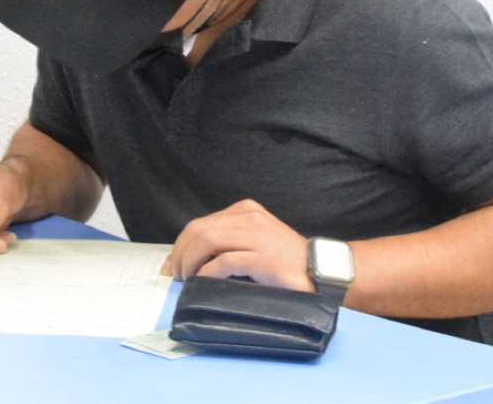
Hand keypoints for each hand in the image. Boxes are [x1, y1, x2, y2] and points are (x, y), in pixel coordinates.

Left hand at [161, 199, 312, 291]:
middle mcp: (249, 217)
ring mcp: (257, 235)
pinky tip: (203, 283)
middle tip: (174, 275)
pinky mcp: (262, 257)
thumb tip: (191, 258)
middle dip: (180, 254)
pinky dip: (207, 273)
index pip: (201, 223)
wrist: (320, 271)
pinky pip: (224, 261)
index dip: (181, 245)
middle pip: (199, 230)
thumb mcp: (254, 240)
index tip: (172, 264)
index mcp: (245, 210)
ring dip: (190, 262)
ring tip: (186, 280)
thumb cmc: (284, 261)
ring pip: (207, 241)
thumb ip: (229, 240)